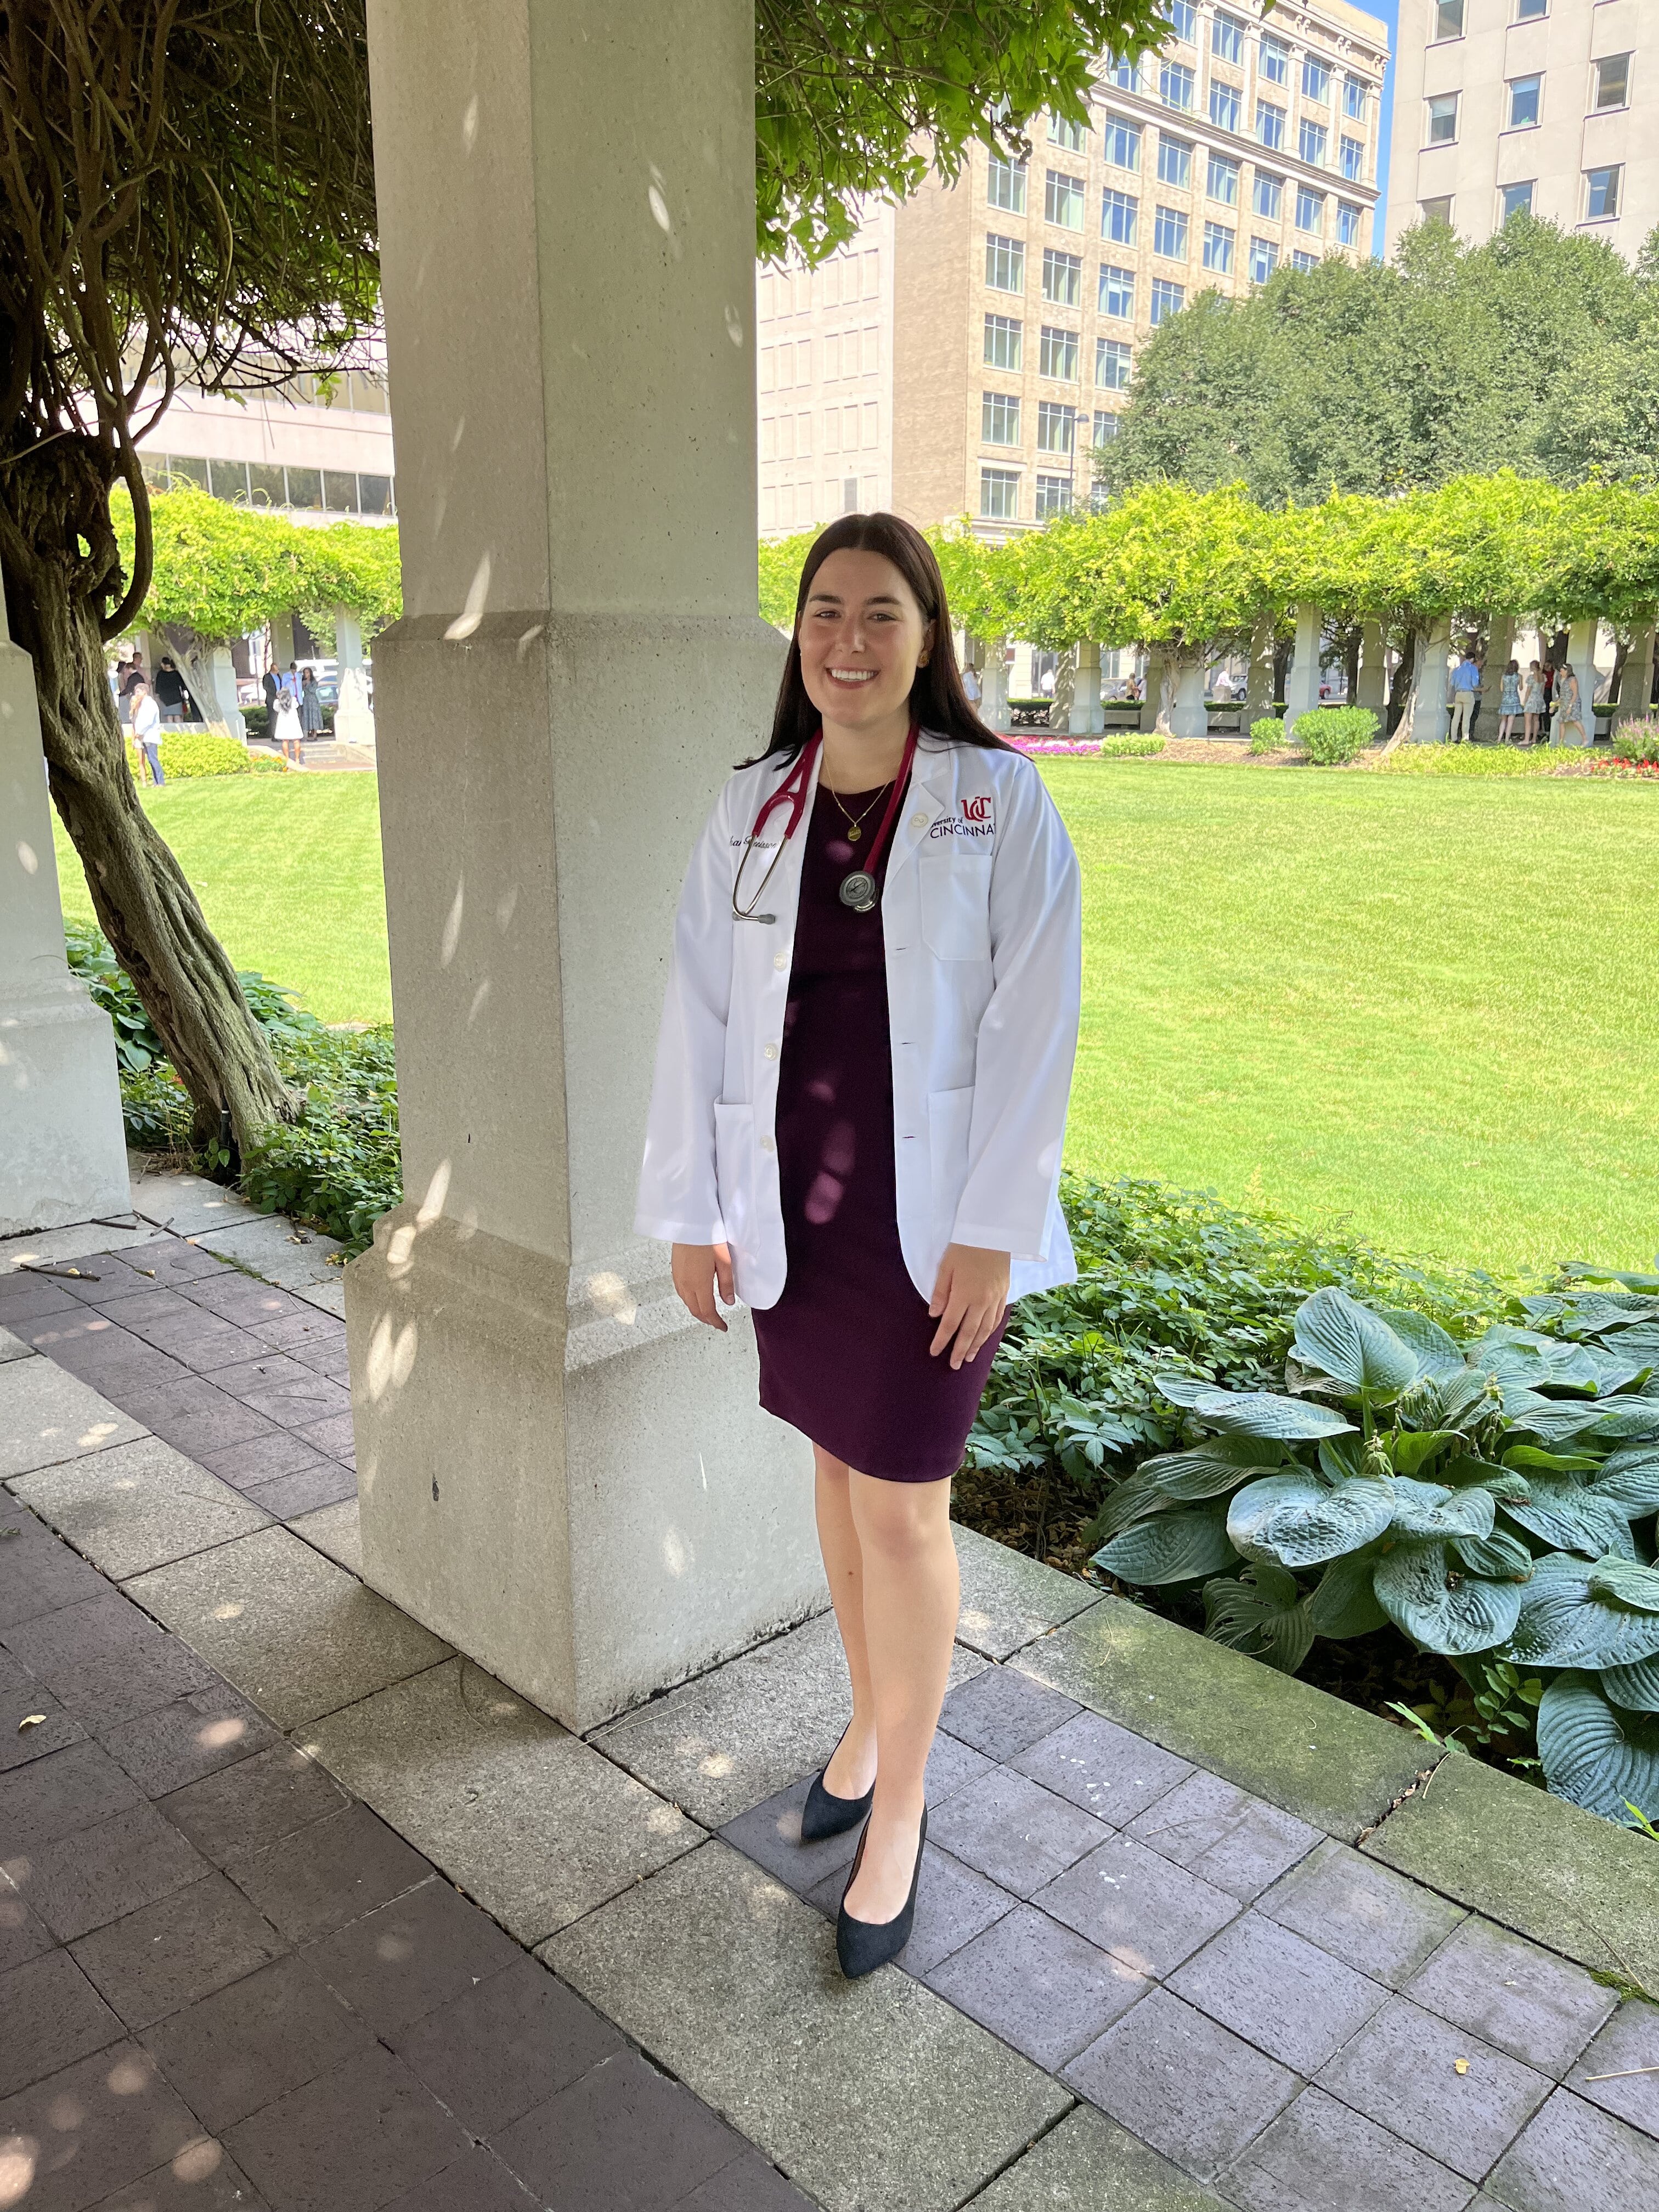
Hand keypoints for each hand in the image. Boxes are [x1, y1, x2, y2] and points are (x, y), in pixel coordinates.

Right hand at [672, 1242, 734, 1329]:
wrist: (689, 1222)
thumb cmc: (708, 1237)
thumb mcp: (724, 1261)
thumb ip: (726, 1284)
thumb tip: (728, 1302)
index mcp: (699, 1284)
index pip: (707, 1311)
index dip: (716, 1322)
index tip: (723, 1327)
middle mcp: (686, 1283)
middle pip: (695, 1310)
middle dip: (706, 1319)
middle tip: (716, 1322)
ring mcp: (678, 1277)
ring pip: (687, 1302)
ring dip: (697, 1310)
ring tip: (707, 1313)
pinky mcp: (675, 1270)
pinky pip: (681, 1293)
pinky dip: (689, 1301)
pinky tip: (695, 1298)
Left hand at [928, 1243, 1009, 1368]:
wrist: (994, 1232)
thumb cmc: (965, 1247)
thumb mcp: (946, 1267)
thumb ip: (940, 1293)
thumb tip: (934, 1315)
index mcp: (964, 1294)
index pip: (950, 1325)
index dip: (942, 1341)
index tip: (934, 1352)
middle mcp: (982, 1300)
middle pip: (969, 1332)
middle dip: (960, 1351)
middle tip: (954, 1365)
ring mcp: (995, 1298)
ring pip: (985, 1329)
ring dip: (976, 1345)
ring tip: (968, 1357)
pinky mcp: (1004, 1293)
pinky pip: (997, 1318)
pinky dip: (989, 1332)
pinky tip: (984, 1338)